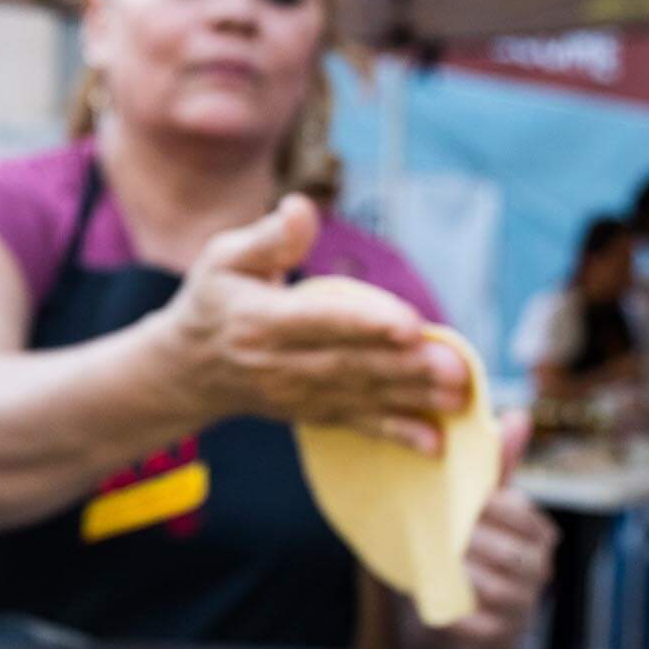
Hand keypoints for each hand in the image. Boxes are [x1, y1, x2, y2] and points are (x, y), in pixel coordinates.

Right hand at [149, 195, 467, 453]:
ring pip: (360, 395)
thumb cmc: (213, 300)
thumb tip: (301, 208)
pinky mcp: (312, 412)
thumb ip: (267, 238)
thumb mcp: (223, 258)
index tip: (409, 325)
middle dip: (406, 367)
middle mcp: (278, 364)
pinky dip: (396, 434)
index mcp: (258, 321)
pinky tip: (434, 440)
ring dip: (413, 397)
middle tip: (455, 366)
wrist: (188, 370)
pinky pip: (357, 424)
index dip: (365, 324)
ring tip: (459, 393)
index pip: (318, 321)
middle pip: (349, 365)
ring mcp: (296, 394)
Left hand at [430, 413, 557, 648]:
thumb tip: (517, 415)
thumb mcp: (478, 505)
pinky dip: (453, 610)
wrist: (444, 615)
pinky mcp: (498, 637)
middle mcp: (537, 570)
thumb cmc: (465, 548)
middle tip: (433, 531)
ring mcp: (521, 607)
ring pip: (492, 586)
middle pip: (506, 551)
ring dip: (457, 573)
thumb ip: (495, 466)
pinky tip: (435, 595)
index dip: (483, 506)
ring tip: (430, 560)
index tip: (450, 502)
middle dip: (467, 540)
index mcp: (538, 533)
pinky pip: (476, 622)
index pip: (518, 513)